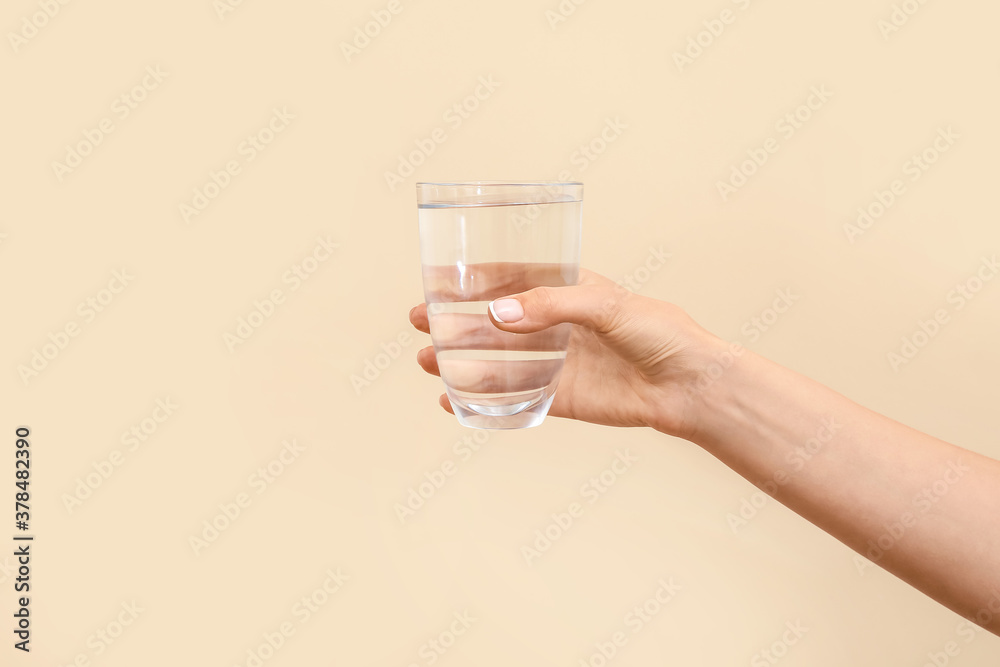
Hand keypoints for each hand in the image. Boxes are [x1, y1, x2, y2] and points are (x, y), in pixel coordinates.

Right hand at [409, 268, 725, 437]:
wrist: (690, 383)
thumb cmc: (659, 330)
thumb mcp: (604, 304)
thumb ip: (550, 306)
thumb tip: (496, 313)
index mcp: (568, 291)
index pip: (510, 280)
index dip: (472, 281)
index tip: (436, 282)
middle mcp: (557, 326)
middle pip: (495, 322)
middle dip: (455, 321)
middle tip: (419, 321)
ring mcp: (558, 363)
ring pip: (498, 361)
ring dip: (461, 360)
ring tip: (426, 360)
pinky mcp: (563, 398)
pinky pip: (515, 399)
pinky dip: (483, 400)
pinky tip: (454, 399)